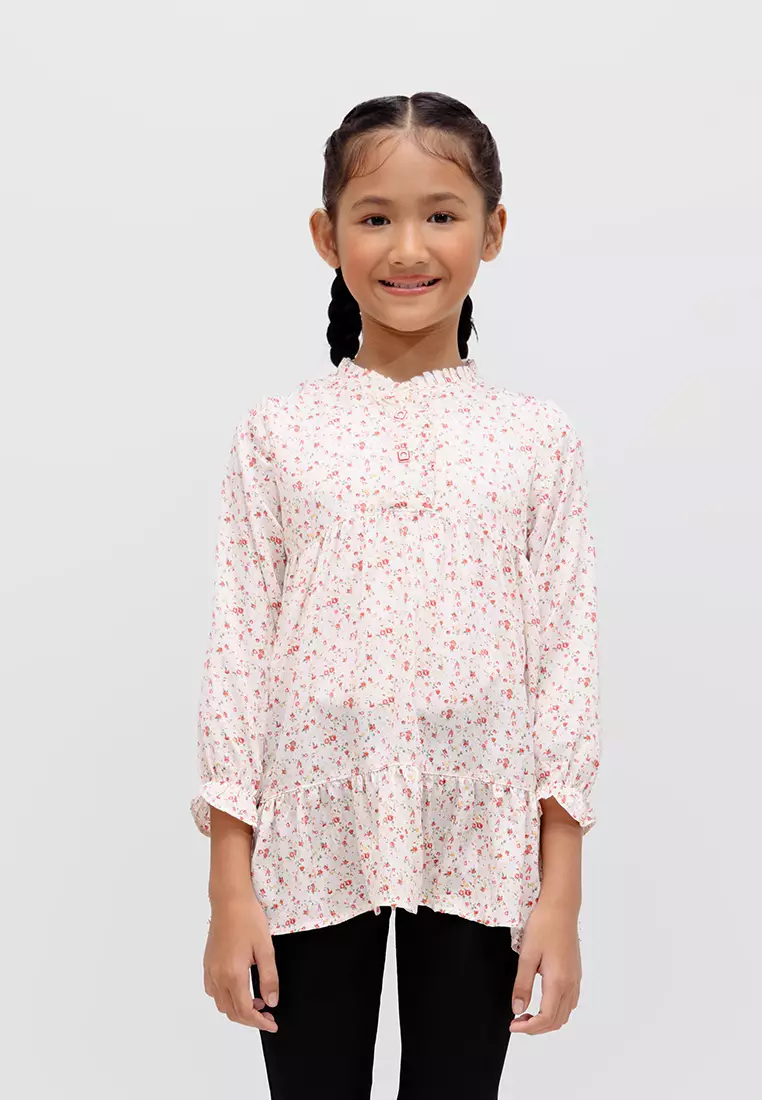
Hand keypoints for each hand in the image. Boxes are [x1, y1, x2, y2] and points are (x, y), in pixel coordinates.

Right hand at [203, 893, 279, 1031]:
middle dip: (251, 1019)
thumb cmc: (249, 920)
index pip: (245, 1011)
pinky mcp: (207, 964)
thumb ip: (269, 978)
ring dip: (237, 1009)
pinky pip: (213, 991)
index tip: (273, 1024)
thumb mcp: (265, 949)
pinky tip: (239, 988)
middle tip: (268, 1015)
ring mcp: (210, 970)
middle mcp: (218, 977)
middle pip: (232, 1012)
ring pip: (221, 1004)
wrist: (229, 901)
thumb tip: (271, 1002)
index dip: (260, 1022)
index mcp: (233, 975)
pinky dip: (226, 998)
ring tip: (256, 1001)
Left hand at [509, 898, 581, 1034]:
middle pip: (557, 1021)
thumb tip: (518, 1009)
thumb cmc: (543, 926)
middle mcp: (570, 984)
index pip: (546, 1018)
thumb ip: (522, 985)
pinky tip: (543, 1002)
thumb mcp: (527, 955)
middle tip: (517, 1021)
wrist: (561, 908)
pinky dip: (557, 1010)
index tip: (512, 1025)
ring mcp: (575, 979)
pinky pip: (569, 1002)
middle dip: (536, 1028)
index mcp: (558, 982)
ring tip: (528, 1013)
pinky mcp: (576, 973)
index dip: (528, 1028)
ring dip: (547, 1020)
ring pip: (565, 1013)